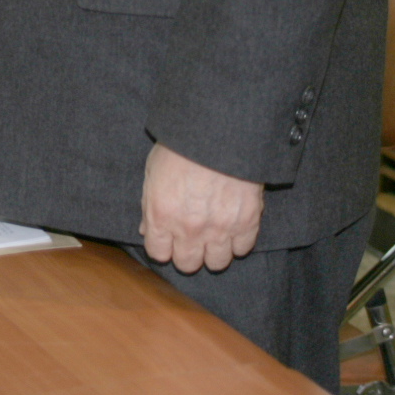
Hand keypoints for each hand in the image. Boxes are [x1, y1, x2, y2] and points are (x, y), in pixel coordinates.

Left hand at [140, 142, 263, 272]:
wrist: (218, 130)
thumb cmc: (181, 145)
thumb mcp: (153, 171)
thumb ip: (149, 206)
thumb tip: (146, 229)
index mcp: (161, 216)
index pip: (158, 254)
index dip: (163, 246)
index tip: (169, 238)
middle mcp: (189, 229)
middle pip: (187, 264)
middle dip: (188, 252)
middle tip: (193, 237)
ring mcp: (219, 229)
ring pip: (217, 263)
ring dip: (215, 251)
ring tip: (215, 233)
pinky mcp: (247, 222)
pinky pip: (243, 249)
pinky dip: (239, 240)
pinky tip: (233, 225)